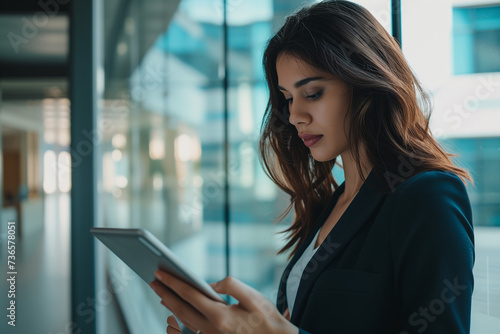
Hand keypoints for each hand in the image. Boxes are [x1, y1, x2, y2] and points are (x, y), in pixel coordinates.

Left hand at [150, 270, 298, 333]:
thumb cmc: (267, 318)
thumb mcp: (252, 296)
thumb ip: (230, 285)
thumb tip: (211, 284)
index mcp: (220, 316)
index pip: (190, 295)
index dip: (174, 282)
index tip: (161, 273)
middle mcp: (212, 328)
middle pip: (181, 308)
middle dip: (166, 293)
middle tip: (153, 281)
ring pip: (185, 319)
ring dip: (171, 305)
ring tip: (161, 293)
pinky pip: (192, 327)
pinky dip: (181, 316)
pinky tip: (177, 311)